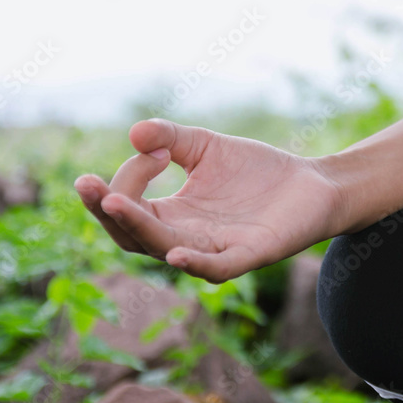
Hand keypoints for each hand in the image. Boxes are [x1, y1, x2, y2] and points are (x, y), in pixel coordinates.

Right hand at [73, 119, 347, 282]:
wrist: (314, 183)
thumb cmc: (257, 171)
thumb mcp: (207, 147)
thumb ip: (171, 138)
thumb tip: (135, 133)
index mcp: (172, 215)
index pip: (128, 207)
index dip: (127, 178)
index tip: (153, 148)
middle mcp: (187, 237)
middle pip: (133, 237)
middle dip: (108, 211)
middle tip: (88, 186)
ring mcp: (217, 249)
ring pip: (166, 250)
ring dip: (140, 230)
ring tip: (115, 205)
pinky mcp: (251, 254)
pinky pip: (217, 269)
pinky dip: (195, 263)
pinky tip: (175, 252)